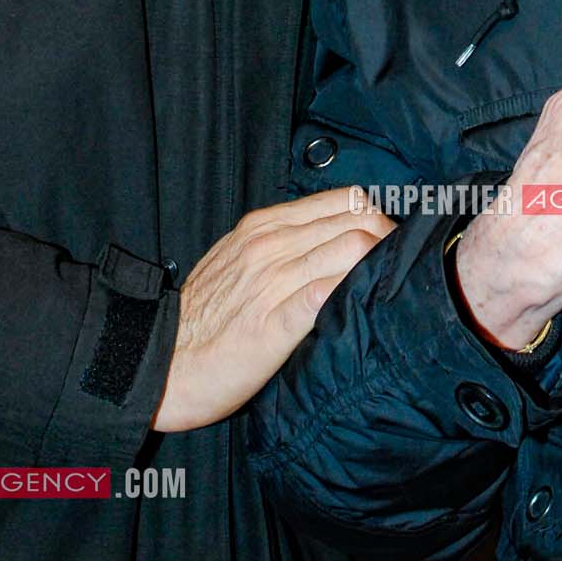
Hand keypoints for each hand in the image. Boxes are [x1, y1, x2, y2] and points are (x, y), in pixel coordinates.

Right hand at [153, 186, 394, 431]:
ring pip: (351, 250)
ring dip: (381, 266)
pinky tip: (365, 305)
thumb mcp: (240, 258)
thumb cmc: (203, 316)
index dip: (378, 218)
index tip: (390, 243)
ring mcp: (272, 282)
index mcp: (266, 225)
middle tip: (400, 266)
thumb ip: (284, 243)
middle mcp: (272, 245)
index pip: (345, 199)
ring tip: (391, 288)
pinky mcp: (273, 325)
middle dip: (391, 239)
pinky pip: (325, 294)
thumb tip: (335, 240)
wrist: (160, 361)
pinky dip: (353, 293)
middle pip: (359, 219)